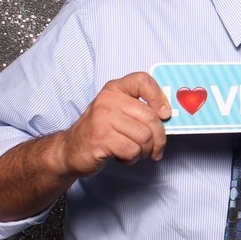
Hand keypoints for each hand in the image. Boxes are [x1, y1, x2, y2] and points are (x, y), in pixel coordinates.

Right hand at [57, 72, 171, 177]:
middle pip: (151, 117)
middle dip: (159, 138)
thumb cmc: (102, 131)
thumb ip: (141, 109)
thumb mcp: (119, 112)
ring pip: (144, 137)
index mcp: (115, 89)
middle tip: (156, 148)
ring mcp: (103, 119)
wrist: (70, 149)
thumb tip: (170, 116)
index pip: (143, 80)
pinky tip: (121, 156)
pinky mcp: (101, 139)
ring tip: (134, 151)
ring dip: (145, 151)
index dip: (159, 97)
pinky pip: (133, 150)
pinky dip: (132, 158)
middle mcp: (108, 100)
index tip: (166, 114)